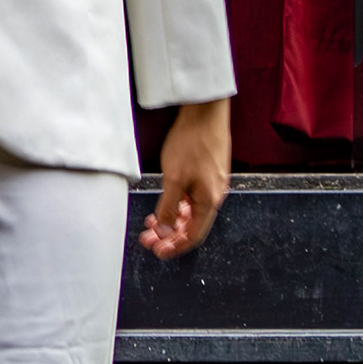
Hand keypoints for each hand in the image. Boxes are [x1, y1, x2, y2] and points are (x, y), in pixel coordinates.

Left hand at [138, 97, 230, 260]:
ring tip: (151, 223)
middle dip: (169, 235)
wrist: (205, 112)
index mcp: (209, 201)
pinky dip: (178, 205)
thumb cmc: (191, 142)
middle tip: (148, 238)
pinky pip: (193, 198)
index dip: (174, 247)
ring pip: (191, 212)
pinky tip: (165, 202)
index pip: (193, 236)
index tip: (157, 251)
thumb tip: (164, 232)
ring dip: (171, 220)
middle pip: (192, 226)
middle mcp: (214, 195)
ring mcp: (212, 183)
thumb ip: (169, 208)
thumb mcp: (174, 178)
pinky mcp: (208, 172)